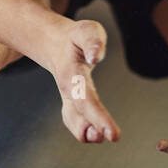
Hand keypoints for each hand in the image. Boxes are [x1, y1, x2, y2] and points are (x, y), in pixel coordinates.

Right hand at [47, 19, 118, 142]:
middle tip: (113, 137)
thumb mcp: (86, 30)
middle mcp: (68, 90)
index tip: (113, 135)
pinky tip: (99, 133)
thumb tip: (96, 57)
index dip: (99, 117)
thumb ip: (92, 41)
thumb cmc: (75, 38)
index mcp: (72, 74)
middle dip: (96, 127)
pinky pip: (75, 123)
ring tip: (104, 136)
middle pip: (79, 114)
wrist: (54, 43)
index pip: (86, 98)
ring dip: (88, 134)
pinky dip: (86, 131)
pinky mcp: (72, 104)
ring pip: (74, 122)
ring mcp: (68, 99)